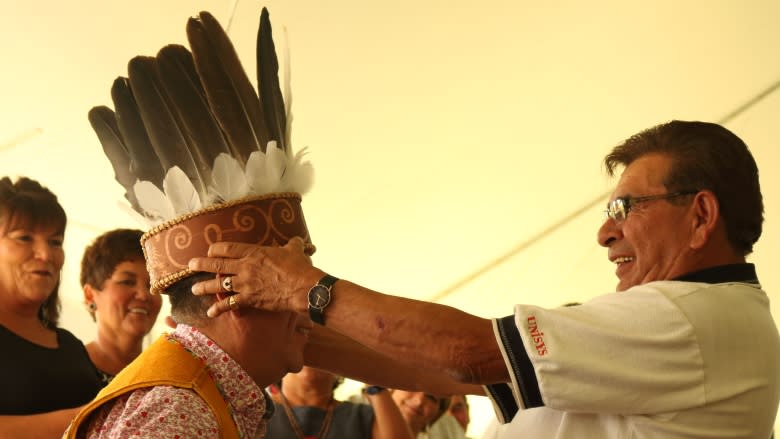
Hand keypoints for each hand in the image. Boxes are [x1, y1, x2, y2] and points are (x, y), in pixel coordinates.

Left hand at [188, 237, 320, 316]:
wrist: (302, 288)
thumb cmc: (299, 268)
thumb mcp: (294, 251)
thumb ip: (292, 245)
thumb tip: (297, 240)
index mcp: (254, 253)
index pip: (228, 248)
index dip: (216, 249)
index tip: (210, 250)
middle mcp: (245, 267)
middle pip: (218, 264)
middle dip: (202, 264)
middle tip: (190, 265)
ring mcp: (245, 284)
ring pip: (219, 284)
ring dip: (204, 287)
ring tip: (194, 289)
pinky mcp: (249, 299)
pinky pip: (229, 304)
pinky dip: (219, 308)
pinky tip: (211, 312)